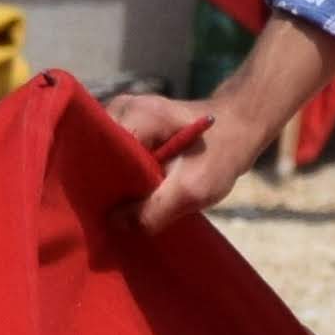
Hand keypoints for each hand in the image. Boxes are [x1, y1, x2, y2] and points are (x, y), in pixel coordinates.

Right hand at [115, 11, 334, 234]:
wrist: (242, 127)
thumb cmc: (222, 153)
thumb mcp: (193, 188)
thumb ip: (153, 210)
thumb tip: (114, 224)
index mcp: (130, 116)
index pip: (93, 155)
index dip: (96, 187)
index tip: (99, 214)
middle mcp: (118, 109)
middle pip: (93, 156)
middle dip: (101, 188)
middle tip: (107, 218)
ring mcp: (121, 116)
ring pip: (102, 158)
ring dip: (111, 185)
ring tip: (118, 210)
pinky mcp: (128, 126)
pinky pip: (112, 156)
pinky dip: (120, 178)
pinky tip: (128, 199)